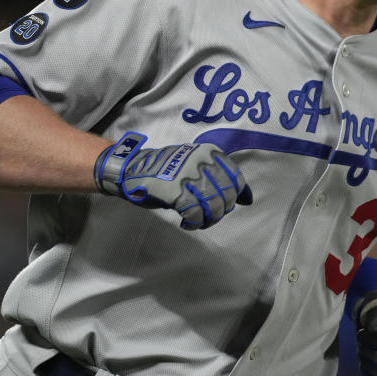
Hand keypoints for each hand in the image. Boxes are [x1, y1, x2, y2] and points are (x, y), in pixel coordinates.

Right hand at [95, 132, 251, 229]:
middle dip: (221, 210)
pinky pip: (195, 214)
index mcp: (208, 153)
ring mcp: (188, 176)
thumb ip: (217, 176)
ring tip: (199, 221)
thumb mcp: (194, 164)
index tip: (235, 204)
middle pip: (226, 195)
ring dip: (208, 219)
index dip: (238, 194)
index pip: (236, 177)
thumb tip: (245, 198)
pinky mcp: (176, 192)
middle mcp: (201, 162)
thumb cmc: (164, 170)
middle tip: (208, 215)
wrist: (131, 169)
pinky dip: (194, 223)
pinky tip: (187, 223)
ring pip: (213, 206)